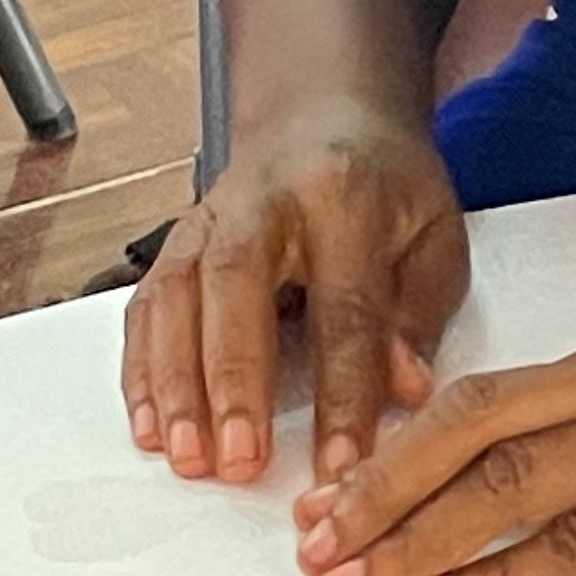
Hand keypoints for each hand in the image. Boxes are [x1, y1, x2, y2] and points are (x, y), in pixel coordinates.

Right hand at [121, 98, 469, 485]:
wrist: (329, 111)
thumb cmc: (389, 187)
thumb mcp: (436, 235)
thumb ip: (419, 313)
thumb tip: (404, 389)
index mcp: (346, 199)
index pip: (345, 307)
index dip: (343, 393)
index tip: (342, 465)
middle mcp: (267, 203)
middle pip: (238, 290)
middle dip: (233, 382)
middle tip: (236, 462)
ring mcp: (210, 218)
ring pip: (176, 296)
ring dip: (173, 383)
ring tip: (185, 456)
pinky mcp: (176, 240)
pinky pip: (146, 303)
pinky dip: (140, 368)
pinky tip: (148, 425)